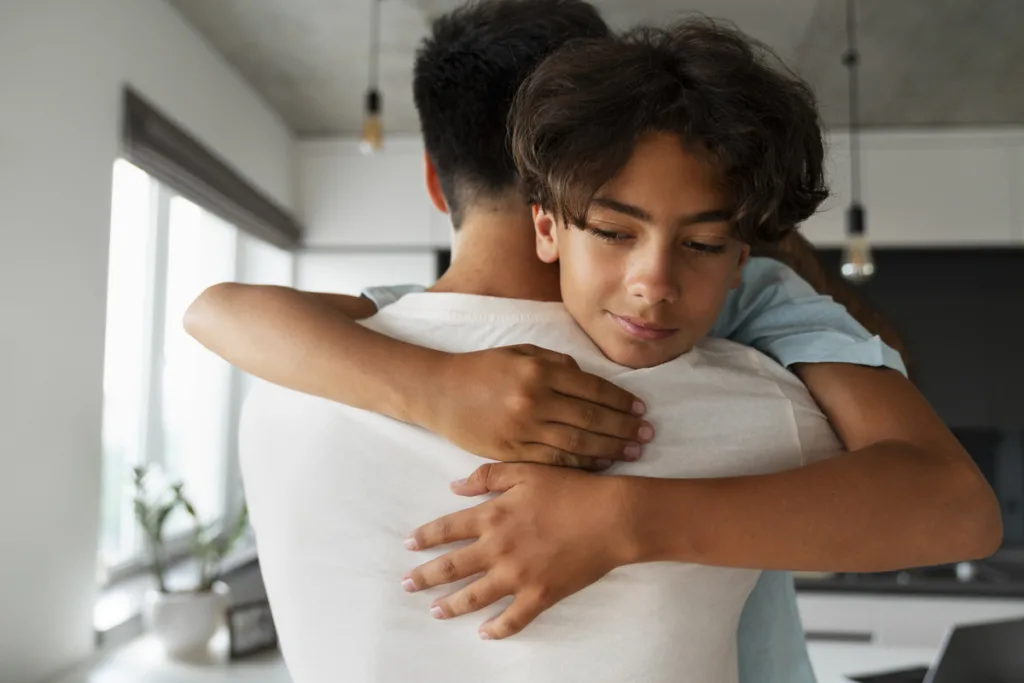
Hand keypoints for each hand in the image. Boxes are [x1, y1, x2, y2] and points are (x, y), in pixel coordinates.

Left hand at [401, 462, 638, 639]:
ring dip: (450, 605)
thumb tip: (455, 486)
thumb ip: (488, 477)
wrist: (611, 517)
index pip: (446, 529)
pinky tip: (484, 633)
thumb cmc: (571, 489)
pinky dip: (496, 629)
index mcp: (492, 516)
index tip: (408, 545)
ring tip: (435, 611)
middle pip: (450, 567)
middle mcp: (498, 548)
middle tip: (407, 584)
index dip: (424, 537)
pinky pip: (512, 619)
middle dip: (424, 577)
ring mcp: (517, 575)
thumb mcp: (527, 471)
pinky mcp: (539, 595)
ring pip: (473, 597)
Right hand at [423, 344, 653, 469]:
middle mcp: (534, 400)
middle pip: (591, 419)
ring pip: (577, 444)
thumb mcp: (520, 352)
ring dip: (610, 450)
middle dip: (624, 428)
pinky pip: (554, 462)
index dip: (620, 401)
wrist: (439, 392)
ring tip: (633, 452)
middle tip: (647, 435)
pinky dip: (581, 465)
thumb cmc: (482, 369)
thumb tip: (591, 380)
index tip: (640, 410)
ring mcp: (522, 429)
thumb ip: (557, 363)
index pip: (592, 388)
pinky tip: (600, 465)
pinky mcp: (511, 452)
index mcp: (539, 370)